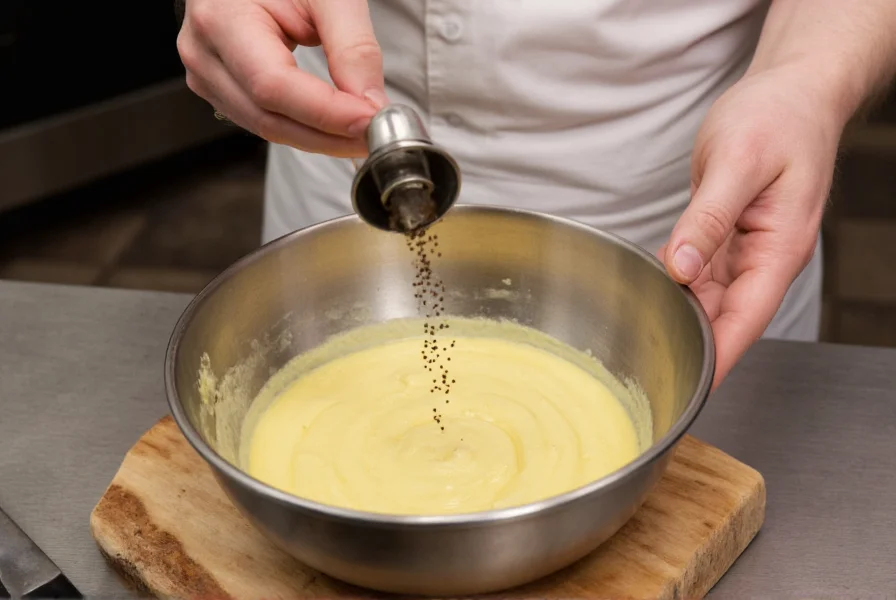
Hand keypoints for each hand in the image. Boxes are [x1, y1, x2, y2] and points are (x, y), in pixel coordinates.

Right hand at [176, 0, 386, 156]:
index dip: (326, 112)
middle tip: (376, 136)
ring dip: (321, 140)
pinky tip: (337, 129)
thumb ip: (353, 46)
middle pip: (270, 117)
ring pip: (268, 128)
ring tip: (363, 134)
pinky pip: (266, 122)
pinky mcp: (221, 88)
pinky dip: (306, 130)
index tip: (370, 121)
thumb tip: (371, 105)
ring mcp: (208, 75)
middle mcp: (205, 53)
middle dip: (330, 135)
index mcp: (222, 19)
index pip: (274, 85)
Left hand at [659, 66, 843, 388]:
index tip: (690, 391)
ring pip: (708, 296)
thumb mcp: (737, 163)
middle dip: (690, 344)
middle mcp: (764, 256)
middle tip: (647, 371)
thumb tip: (682, 268)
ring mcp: (746, 247)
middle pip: (724, 316)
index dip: (718, 358)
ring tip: (640, 339)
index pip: (746, 319)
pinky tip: (651, 291)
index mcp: (778, 248)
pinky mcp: (728, 234)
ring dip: (679, 315)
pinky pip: (700, 270)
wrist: (792, 90)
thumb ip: (708, 219)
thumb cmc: (778, 118)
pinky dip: (677, 282)